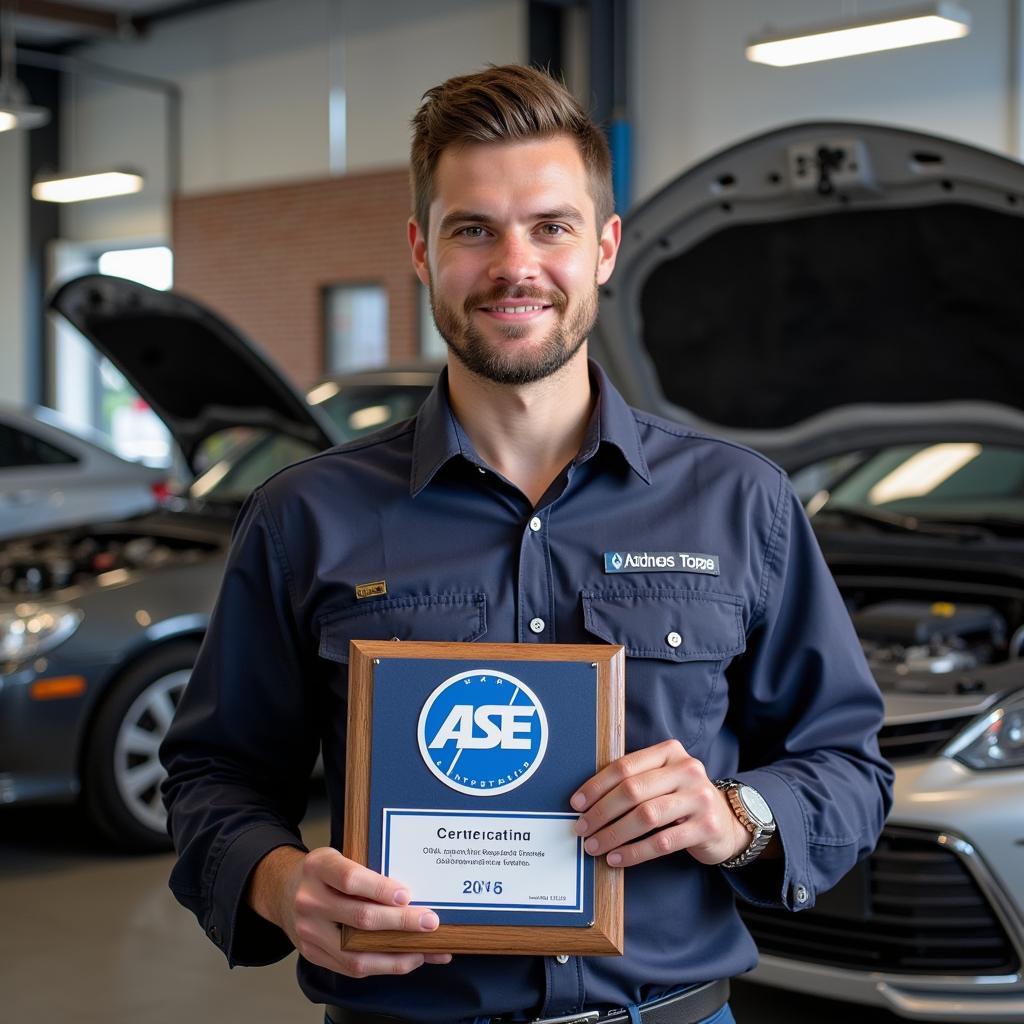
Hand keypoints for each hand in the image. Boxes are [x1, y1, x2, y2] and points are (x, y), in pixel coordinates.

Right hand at [248, 846, 451, 977]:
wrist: (283, 891)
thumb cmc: (323, 873)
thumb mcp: (338, 856)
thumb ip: (365, 870)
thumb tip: (413, 892)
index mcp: (318, 867)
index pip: (350, 879)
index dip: (379, 888)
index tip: (406, 895)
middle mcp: (309, 900)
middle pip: (359, 917)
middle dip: (400, 922)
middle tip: (429, 921)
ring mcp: (308, 931)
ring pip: (355, 951)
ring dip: (396, 953)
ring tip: (425, 950)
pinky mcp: (313, 954)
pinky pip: (351, 967)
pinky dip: (382, 966)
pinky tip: (406, 959)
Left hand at [570, 739, 750, 867]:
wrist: (727, 822)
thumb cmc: (681, 799)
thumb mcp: (662, 780)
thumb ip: (634, 780)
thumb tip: (586, 800)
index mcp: (670, 752)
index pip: (625, 766)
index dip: (596, 785)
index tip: (576, 803)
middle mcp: (687, 770)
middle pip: (632, 790)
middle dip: (601, 812)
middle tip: (582, 828)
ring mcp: (699, 798)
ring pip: (645, 816)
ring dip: (614, 834)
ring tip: (595, 846)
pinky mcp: (706, 827)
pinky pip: (662, 842)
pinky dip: (634, 852)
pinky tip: (617, 858)